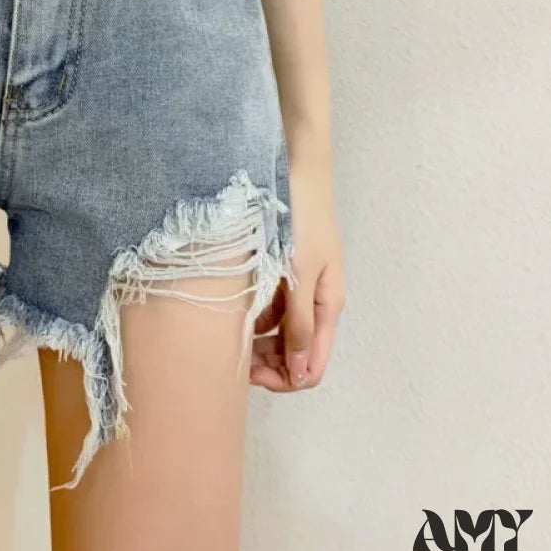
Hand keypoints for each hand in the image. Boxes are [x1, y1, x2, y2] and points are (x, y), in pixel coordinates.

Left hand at [249, 157, 344, 391]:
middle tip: (229, 358)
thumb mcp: (300, 272)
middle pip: (292, 355)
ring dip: (254, 341)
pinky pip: (266, 307)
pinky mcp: (279, 271)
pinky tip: (228, 308)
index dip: (282, 380)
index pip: (310, 368)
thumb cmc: (300, 219)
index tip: (249, 375)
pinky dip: (250, 315)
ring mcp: (296, 287)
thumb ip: (300, 322)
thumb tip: (300, 374)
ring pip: (275, 333)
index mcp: (327, 307)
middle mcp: (313, 303)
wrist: (293, 170)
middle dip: (264, 364)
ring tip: (223, 333)